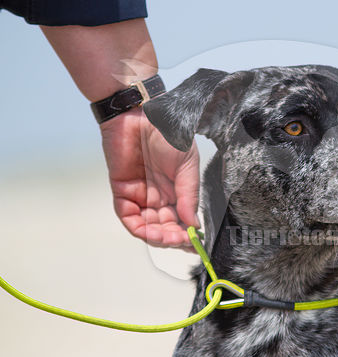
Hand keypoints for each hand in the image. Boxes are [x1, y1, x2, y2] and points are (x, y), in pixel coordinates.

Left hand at [100, 107, 199, 248]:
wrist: (143, 113)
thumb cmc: (169, 133)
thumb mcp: (187, 166)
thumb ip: (189, 196)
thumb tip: (194, 223)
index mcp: (177, 191)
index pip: (181, 221)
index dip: (188, 235)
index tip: (195, 244)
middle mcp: (159, 196)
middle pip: (164, 227)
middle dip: (173, 238)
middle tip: (181, 242)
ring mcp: (140, 195)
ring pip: (147, 226)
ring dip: (156, 236)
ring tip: (166, 238)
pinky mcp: (122, 190)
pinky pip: (127, 216)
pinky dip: (136, 227)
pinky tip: (147, 231)